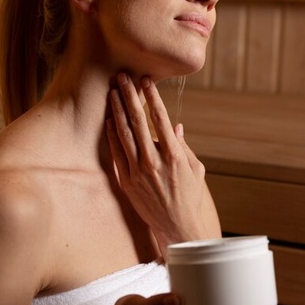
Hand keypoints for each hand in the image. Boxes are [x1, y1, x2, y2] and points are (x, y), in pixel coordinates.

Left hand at [105, 74, 212, 249]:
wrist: (177, 227)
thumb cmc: (190, 196)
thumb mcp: (195, 169)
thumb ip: (183, 146)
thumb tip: (175, 126)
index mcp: (174, 155)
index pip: (160, 118)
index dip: (152, 97)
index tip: (146, 80)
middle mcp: (154, 161)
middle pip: (138, 121)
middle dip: (129, 96)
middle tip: (123, 77)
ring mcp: (138, 172)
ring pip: (124, 134)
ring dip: (117, 110)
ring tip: (112, 92)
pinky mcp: (127, 182)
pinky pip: (117, 153)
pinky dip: (112, 135)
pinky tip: (109, 121)